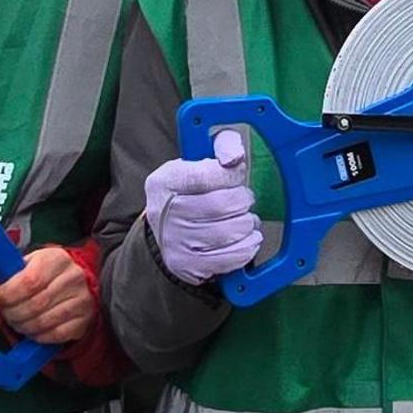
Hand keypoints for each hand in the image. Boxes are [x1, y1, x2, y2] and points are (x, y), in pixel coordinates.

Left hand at [0, 245, 96, 348]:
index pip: (29, 281)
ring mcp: (82, 298)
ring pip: (45, 321)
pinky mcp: (84, 319)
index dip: (9, 295)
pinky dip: (39, 336)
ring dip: (24, 326)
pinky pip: (56, 334)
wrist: (63, 283)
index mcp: (53, 258)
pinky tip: (33, 329)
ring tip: (18, 321)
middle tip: (7, 314)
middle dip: (14, 314)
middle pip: (36, 304)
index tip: (1, 299)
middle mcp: (72, 276)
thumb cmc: (31, 275)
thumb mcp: (7, 270)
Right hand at [145, 130, 265, 286]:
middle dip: (242, 201)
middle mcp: (165, 213)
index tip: (235, 175)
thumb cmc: (187, 196)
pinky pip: (232, 257)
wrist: (165, 237)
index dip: (231, 174)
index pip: (207, 174)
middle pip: (222, 204)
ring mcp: (176, 243)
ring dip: (247, 224)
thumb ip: (222, 146)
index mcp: (164, 182)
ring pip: (231, 231)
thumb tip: (235, 155)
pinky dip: (248, 246)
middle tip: (243, 200)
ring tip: (244, 220)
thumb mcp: (194, 164)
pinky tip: (246, 238)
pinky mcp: (190, 266)